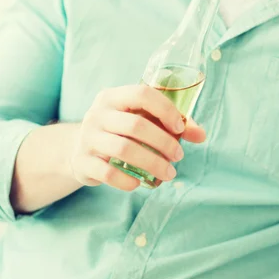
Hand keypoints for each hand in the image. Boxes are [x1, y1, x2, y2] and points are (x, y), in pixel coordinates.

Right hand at [70, 85, 205, 190]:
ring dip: (153, 164)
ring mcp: (87, 138)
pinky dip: (128, 181)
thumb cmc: (118, 132)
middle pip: (136, 125)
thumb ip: (169, 125)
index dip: (165, 109)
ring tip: (169, 173)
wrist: (77, 150)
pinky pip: (108, 173)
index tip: (180, 127)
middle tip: (179, 156)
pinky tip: (139, 184)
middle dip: (164, 143)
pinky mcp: (82, 162)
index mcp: (112, 97)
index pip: (141, 94)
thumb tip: (201, 135)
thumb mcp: (139, 121)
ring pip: (124, 149)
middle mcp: (97, 114)